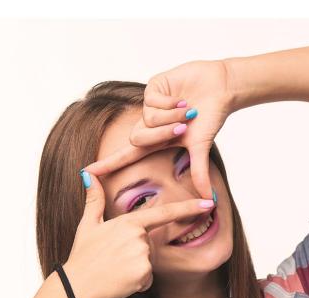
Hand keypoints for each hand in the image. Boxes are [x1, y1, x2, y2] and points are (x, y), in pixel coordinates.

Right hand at [63, 169, 215, 297]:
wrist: (77, 286)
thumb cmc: (82, 255)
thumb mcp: (87, 225)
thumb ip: (94, 200)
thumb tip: (88, 175)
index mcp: (128, 223)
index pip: (164, 213)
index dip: (189, 208)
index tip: (209, 203)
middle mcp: (139, 238)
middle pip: (150, 245)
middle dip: (136, 253)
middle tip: (113, 259)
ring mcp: (142, 257)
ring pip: (149, 263)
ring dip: (136, 268)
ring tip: (115, 270)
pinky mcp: (143, 275)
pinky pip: (147, 279)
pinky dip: (136, 282)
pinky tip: (120, 281)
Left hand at [82, 59, 233, 200]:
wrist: (221, 88)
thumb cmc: (211, 116)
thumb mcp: (201, 146)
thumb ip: (199, 173)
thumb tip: (210, 200)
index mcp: (157, 139)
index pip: (127, 155)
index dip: (108, 164)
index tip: (87, 173)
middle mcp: (150, 123)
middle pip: (137, 138)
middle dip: (161, 134)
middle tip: (183, 127)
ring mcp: (149, 104)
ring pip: (147, 119)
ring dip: (171, 116)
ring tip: (188, 109)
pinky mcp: (152, 87)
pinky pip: (152, 100)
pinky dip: (170, 102)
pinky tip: (181, 97)